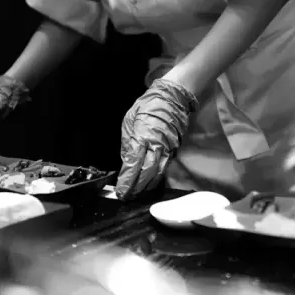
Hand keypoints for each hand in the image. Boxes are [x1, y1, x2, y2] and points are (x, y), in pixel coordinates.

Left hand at [115, 78, 198, 199]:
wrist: (172, 97)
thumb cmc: (148, 106)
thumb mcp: (129, 121)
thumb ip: (127, 142)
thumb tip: (126, 162)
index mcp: (142, 136)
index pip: (133, 164)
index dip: (126, 180)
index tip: (120, 191)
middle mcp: (156, 145)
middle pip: (146, 173)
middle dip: (136, 187)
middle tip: (127, 197)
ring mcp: (167, 148)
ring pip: (158, 173)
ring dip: (147, 186)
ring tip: (137, 194)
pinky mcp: (174, 149)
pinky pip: (165, 167)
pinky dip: (157, 178)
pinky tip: (150, 183)